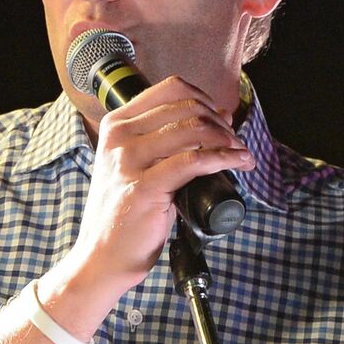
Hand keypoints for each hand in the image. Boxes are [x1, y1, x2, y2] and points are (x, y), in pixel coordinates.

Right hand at [65, 76, 253, 297]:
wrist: (103, 254)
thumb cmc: (124, 212)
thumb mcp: (132, 164)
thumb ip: (161, 140)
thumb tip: (217, 117)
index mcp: (115, 125)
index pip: (170, 89)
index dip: (205, 99)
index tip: (220, 119)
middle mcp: (118, 137)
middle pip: (186, 107)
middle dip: (221, 122)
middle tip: (235, 142)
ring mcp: (128, 161)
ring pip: (193, 130)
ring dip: (228, 140)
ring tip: (240, 155)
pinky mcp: (144, 187)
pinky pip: (194, 161)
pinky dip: (224, 159)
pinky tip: (238, 163)